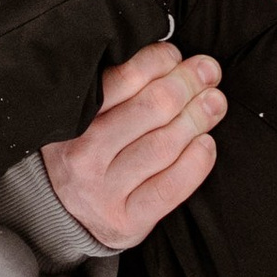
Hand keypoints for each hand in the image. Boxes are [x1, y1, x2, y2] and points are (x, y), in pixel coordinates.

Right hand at [40, 41, 223, 249]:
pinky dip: (197, 161)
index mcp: (69, 121)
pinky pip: (173, 186)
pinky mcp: (127, 221)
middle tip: (208, 72)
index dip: (158, 61)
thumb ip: (115, 89)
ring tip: (214, 102)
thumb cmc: (82, 151)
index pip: (122, 80)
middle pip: (153, 109)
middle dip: (188, 83)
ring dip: (199, 117)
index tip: (175, 56)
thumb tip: (172, 58)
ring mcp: (104, 192)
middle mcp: (82, 156)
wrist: (61, 215)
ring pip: (165, 145)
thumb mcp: (81, 116)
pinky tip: (206, 143)